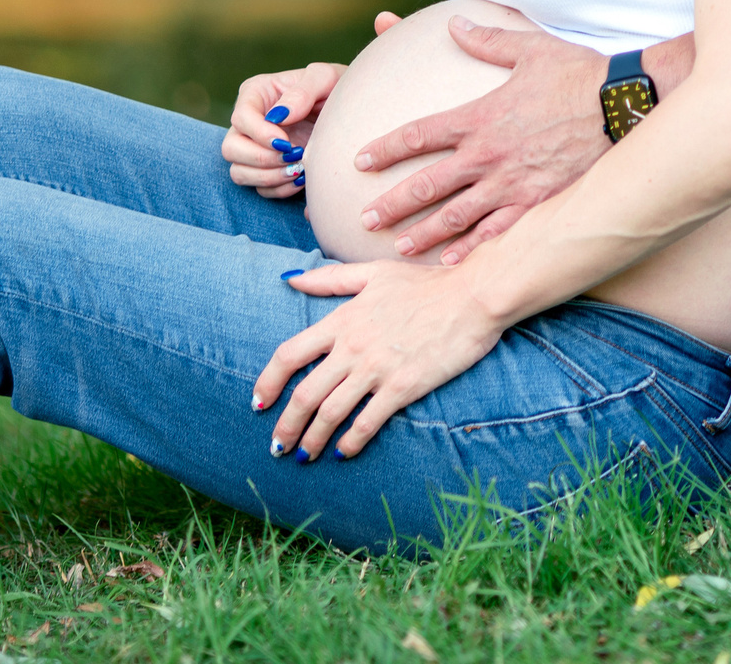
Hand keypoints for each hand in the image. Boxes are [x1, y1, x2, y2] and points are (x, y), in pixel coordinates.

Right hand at [222, 62, 345, 198]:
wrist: (352, 113)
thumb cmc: (335, 88)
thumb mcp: (326, 78)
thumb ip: (303, 91)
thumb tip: (279, 116)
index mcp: (256, 93)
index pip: (241, 118)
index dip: (260, 134)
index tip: (287, 142)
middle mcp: (249, 122)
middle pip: (231, 148)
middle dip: (262, 158)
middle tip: (294, 156)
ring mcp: (255, 148)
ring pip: (239, 172)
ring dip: (269, 177)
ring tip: (299, 169)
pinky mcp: (267, 169)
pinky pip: (260, 189)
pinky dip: (280, 189)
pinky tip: (302, 178)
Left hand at [252, 261, 507, 458]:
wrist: (473, 296)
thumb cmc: (426, 283)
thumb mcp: (374, 275)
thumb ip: (330, 279)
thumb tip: (289, 280)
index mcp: (342, 319)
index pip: (289, 354)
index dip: (268, 381)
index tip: (258, 403)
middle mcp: (352, 346)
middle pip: (304, 394)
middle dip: (285, 426)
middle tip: (277, 446)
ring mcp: (376, 368)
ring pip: (330, 413)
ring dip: (311, 440)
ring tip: (303, 456)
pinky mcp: (402, 387)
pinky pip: (367, 423)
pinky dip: (350, 443)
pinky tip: (342, 453)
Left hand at [352, 19, 606, 263]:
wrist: (622, 106)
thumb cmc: (577, 73)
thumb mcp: (528, 47)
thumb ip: (486, 40)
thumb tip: (454, 22)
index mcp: (479, 117)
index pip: (418, 134)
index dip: (385, 148)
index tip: (359, 159)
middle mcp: (488, 154)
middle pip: (427, 184)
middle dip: (392, 202)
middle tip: (364, 217)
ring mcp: (512, 184)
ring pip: (456, 216)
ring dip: (423, 232)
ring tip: (398, 246)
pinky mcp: (537, 203)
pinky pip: (497, 233)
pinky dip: (471, 249)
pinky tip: (451, 261)